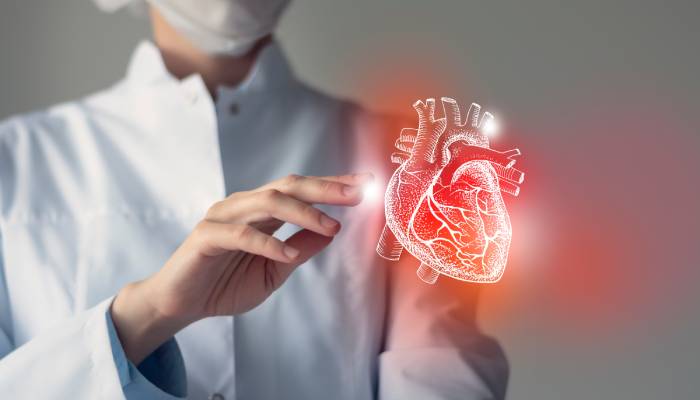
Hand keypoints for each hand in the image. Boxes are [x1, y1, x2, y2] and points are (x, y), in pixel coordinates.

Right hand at [111, 173, 371, 363]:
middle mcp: (244, 206)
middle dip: (326, 188)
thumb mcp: (274, 272)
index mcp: (261, 211)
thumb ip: (299, 251)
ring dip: (303, 213)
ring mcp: (223, 217)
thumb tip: (331, 234)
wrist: (180, 304)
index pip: (301, 190)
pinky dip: (268, 243)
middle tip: (357, 193)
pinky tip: (288, 254)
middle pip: (289, 186)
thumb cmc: (224, 285)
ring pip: (268, 202)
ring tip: (331, 227)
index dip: (333, 185)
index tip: (365, 184)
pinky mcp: (206, 236)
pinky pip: (241, 234)